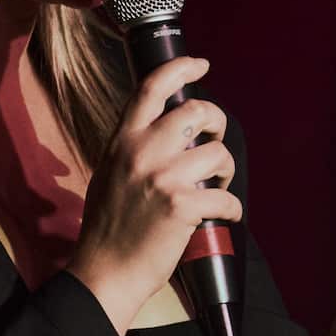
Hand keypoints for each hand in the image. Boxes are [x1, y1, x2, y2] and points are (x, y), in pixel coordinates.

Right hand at [67, 56, 243, 335]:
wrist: (104, 270)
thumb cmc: (108, 227)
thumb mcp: (109, 172)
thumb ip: (133, 148)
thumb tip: (165, 132)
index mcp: (122, 141)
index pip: (152, 88)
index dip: (181, 69)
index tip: (201, 65)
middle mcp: (142, 151)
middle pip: (197, 112)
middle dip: (218, 123)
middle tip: (216, 143)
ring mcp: (162, 177)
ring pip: (218, 153)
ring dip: (227, 171)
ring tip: (217, 186)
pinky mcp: (182, 205)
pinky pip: (226, 196)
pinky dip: (231, 208)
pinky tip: (222, 216)